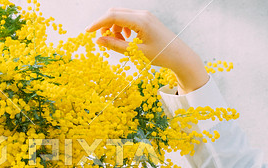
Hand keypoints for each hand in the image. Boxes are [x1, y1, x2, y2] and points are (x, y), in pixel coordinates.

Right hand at [85, 8, 208, 93]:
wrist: (179, 56)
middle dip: (105, 25)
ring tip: (118, 43)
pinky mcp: (146, 19)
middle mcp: (142, 14)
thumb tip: (98, 41)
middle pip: (115, 12)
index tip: (87, 32)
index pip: (112, 16)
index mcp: (140, 21)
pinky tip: (125, 39)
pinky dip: (121, 28)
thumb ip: (115, 46)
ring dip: (113, 28)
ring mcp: (145, 15)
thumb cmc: (160, 55)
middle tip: (102, 41)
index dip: (97, 24)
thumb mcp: (135, 53)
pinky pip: (127, 19)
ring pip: (120, 16)